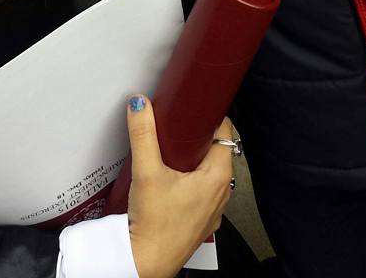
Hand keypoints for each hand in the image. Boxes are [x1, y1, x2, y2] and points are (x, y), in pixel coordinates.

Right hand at [126, 95, 232, 277]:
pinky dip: (191, 179)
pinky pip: (202, 190)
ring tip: (172, 149)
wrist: (146, 263)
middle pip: (216, 151)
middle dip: (198, 136)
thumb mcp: (146, 171)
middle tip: (178, 124)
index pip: (225, 132)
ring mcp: (213, 209)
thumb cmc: (154, 225)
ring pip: (209, 172)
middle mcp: (222, 193)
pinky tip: (171, 178)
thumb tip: (140, 104)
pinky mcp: (200, 220)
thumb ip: (143, 133)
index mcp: (218, 176)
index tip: (196, 107)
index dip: (210, 115)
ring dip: (194, 159)